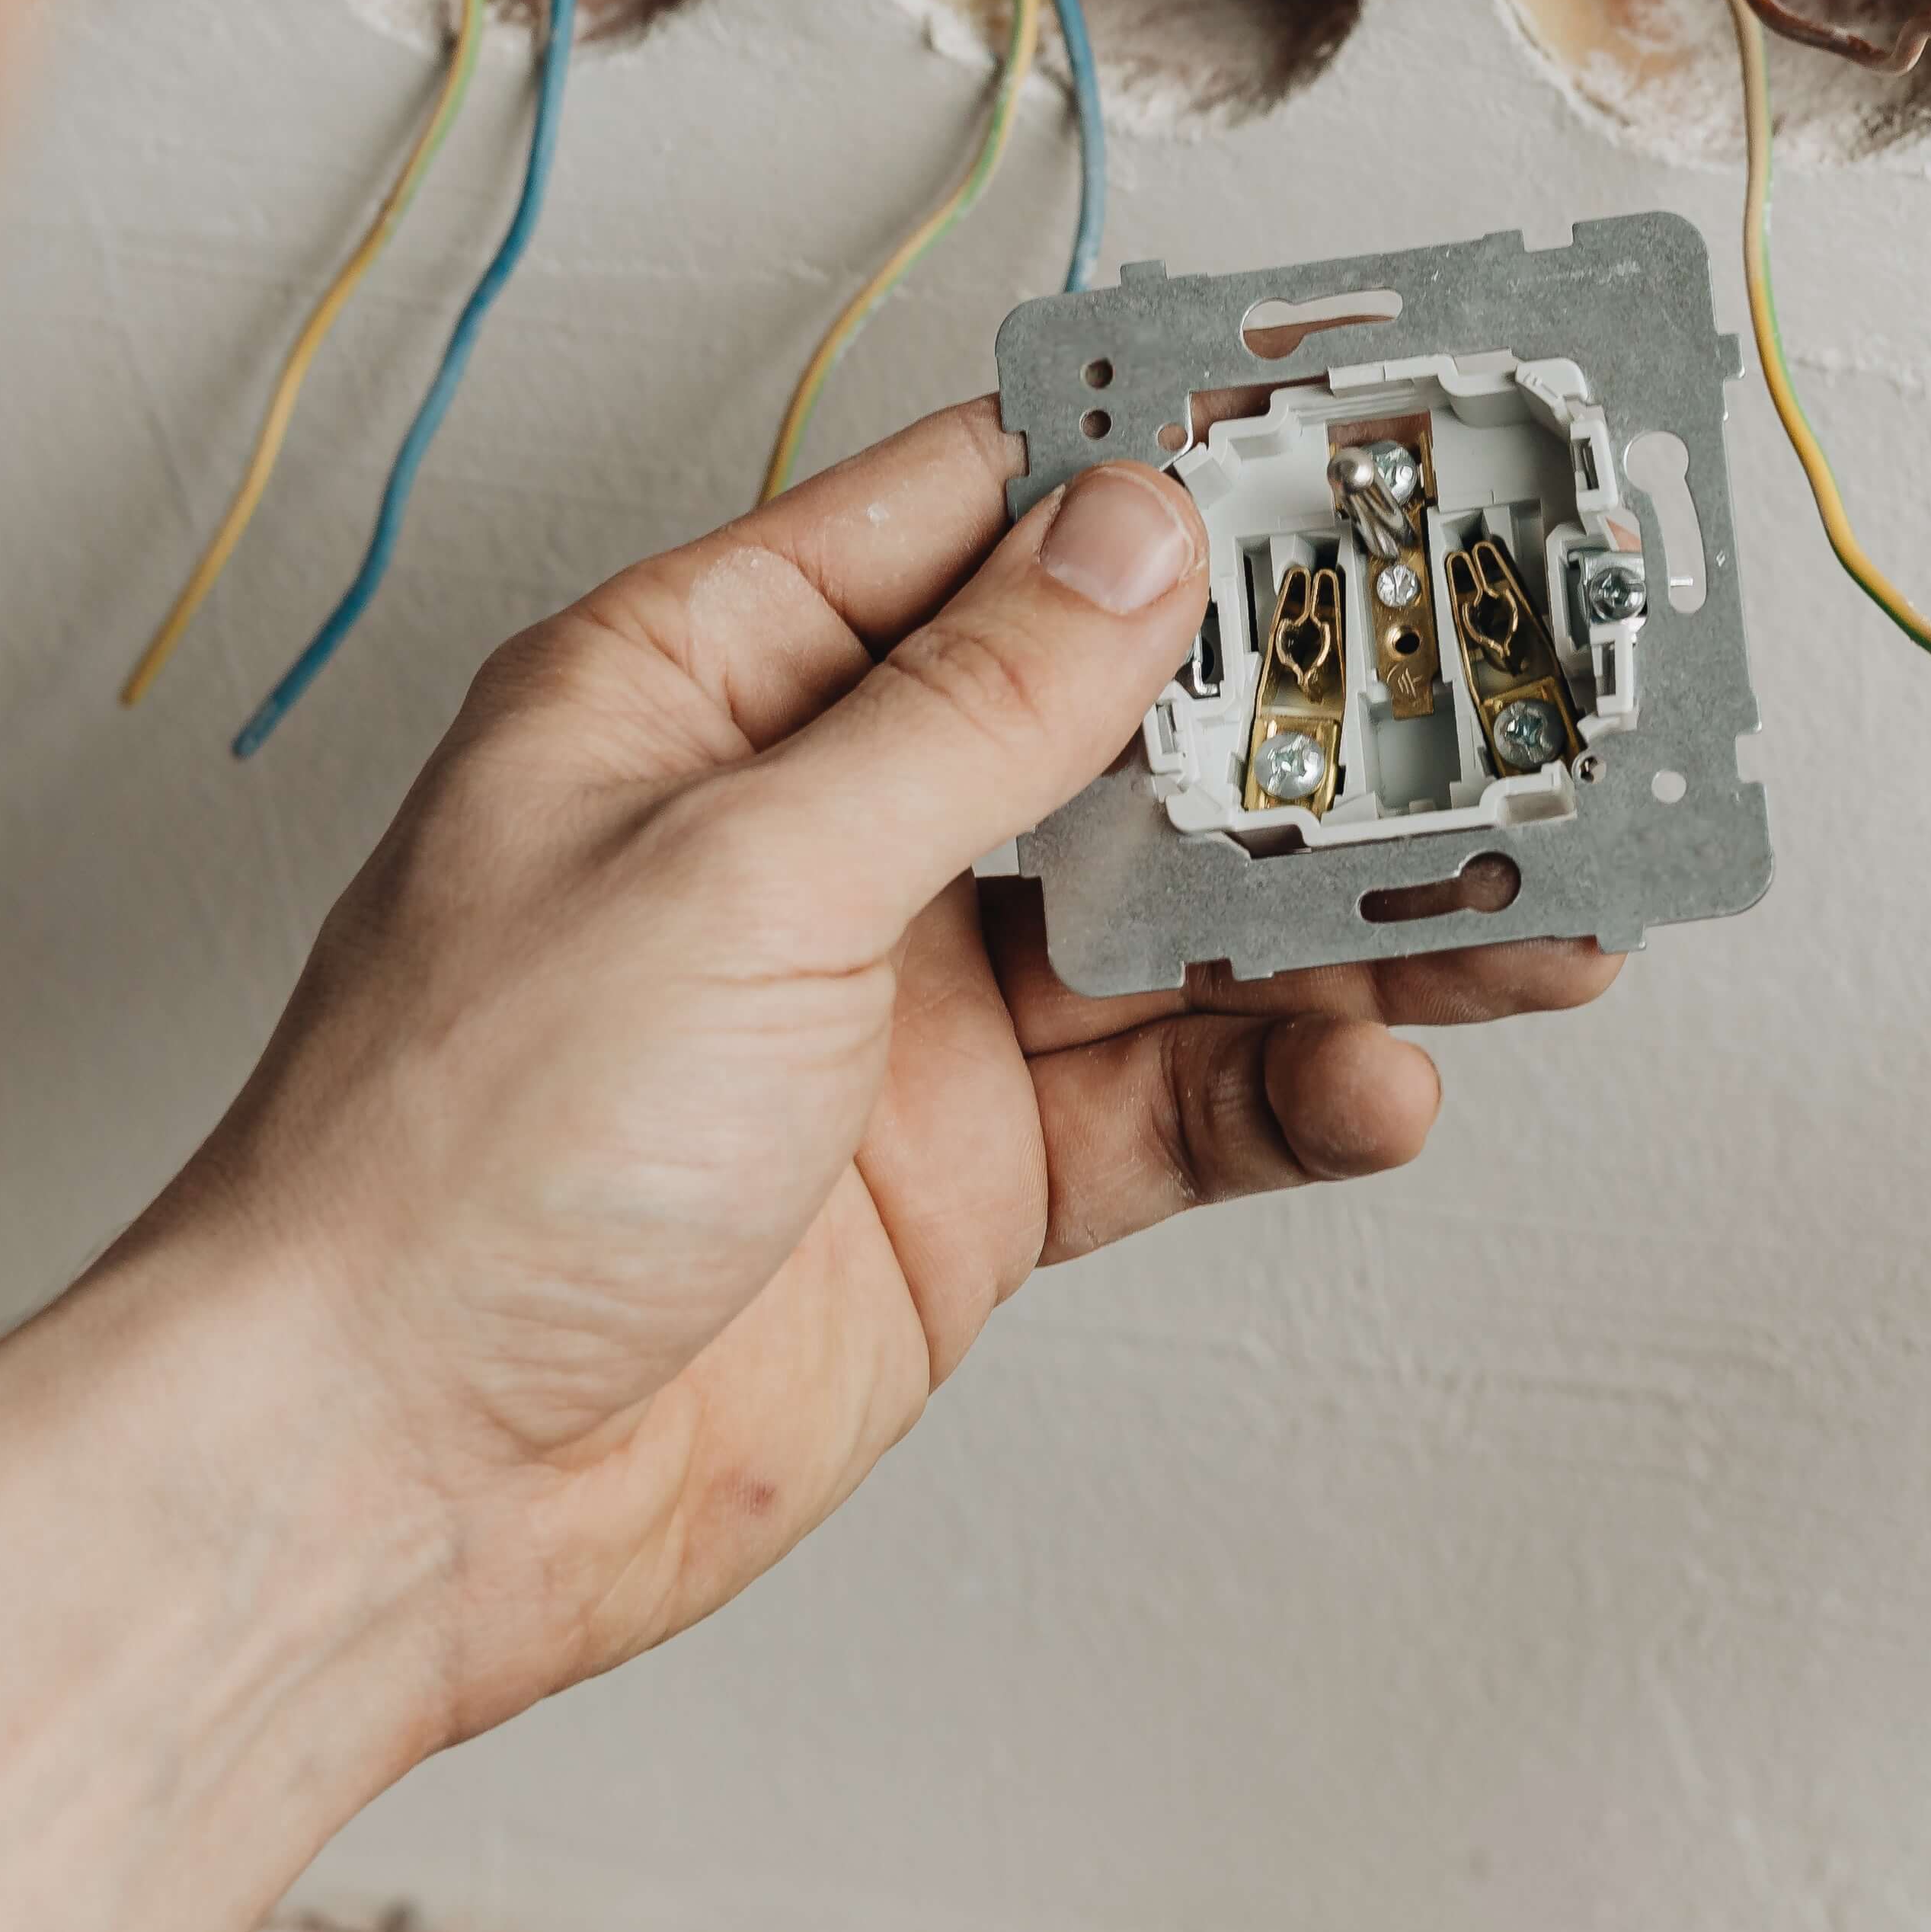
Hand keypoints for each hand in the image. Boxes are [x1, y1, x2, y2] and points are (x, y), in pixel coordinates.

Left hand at [110, 402, 1618, 1742]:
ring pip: (1188, 926)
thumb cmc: (460, 1152)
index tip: (1362, 446)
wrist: (385, 1485)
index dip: (1170, 477)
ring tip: (1545, 916)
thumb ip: (968, 713)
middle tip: (1515, 701)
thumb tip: (1139, 534)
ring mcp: (906, 1012)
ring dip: (1359, 922)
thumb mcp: (735, 873)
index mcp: (708, 687)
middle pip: (1124, 725)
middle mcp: (818, 829)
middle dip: (1320, 719)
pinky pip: (1178, 1106)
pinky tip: (1387, 1084)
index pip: (977, 519)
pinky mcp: (970, 1180)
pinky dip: (1296, 1093)